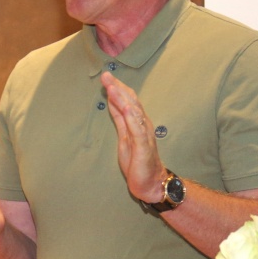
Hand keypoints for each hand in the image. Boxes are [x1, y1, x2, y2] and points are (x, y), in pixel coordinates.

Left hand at [101, 72, 165, 202]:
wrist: (150, 183)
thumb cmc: (138, 161)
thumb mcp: (124, 136)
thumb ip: (120, 119)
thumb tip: (112, 101)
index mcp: (137, 122)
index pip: (127, 101)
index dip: (117, 88)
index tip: (106, 77)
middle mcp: (143, 125)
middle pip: (131, 101)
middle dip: (118, 88)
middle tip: (106, 75)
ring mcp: (144, 134)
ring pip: (133, 112)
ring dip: (122, 98)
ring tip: (112, 87)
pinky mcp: (144, 145)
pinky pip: (138, 129)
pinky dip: (132, 116)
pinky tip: (126, 107)